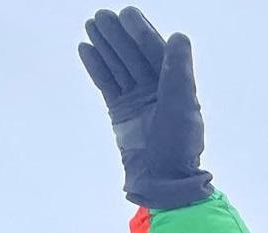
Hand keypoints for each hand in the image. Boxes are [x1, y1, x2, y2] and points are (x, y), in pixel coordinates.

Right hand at [78, 7, 212, 208]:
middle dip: (120, 35)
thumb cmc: (177, 145)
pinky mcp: (120, 112)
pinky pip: (107, 84)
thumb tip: (179, 37)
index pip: (156, 53)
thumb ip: (178, 71)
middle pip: (134, 55)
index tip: (128, 13)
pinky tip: (85, 49)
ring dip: (106, 45)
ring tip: (91, 24)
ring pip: (119, 66)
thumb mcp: (181, 105)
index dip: (142, 32)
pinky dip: (96, 67)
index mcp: (175, 87)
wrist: (161, 180)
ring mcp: (137, 100)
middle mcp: (156, 90)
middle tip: (102, 15)